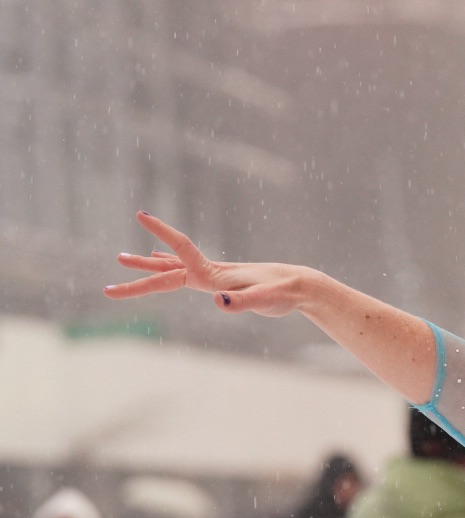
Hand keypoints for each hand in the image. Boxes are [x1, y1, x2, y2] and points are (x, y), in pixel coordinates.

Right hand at [107, 212, 307, 316]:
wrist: (303, 287)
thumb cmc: (286, 292)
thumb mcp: (267, 300)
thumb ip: (244, 302)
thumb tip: (219, 303)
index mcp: (216, 274)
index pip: (183, 251)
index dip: (162, 233)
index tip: (140, 213)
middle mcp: (211, 272)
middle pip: (167, 273)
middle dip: (138, 280)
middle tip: (107, 288)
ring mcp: (215, 276)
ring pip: (173, 270)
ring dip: (148, 268)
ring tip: (121, 260)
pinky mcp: (222, 282)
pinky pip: (187, 273)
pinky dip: (169, 267)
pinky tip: (159, 261)